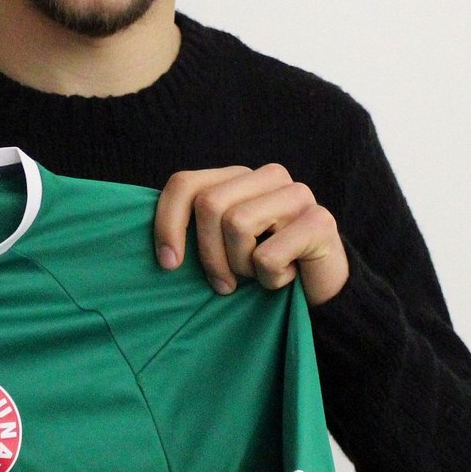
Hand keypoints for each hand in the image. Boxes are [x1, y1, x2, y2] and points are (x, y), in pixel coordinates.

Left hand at [153, 164, 348, 306]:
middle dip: (209, 255)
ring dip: (241, 267)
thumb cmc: (260, 271)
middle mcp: (268, 176)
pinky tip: (287, 277)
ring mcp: (297, 194)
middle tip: (224, 283)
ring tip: (258, 276)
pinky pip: (268, 255)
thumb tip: (149, 243)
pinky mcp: (321, 220)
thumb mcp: (219, 248)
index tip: (168, 264)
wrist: (321, 296)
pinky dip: (270, 279)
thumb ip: (193, 231)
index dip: (168, 223)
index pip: (185, 183)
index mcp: (237, 177)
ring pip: (237, 224)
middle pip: (209, 204)